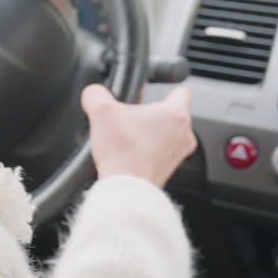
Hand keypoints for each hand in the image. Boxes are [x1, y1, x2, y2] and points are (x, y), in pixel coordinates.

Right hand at [80, 84, 197, 187]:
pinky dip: (148, 151)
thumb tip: (93, 92)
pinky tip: (129, 153)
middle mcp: (184, 133)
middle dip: (150, 115)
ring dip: (150, 134)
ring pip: (166, 134)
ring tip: (128, 138)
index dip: (165, 89)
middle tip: (129, 119)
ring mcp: (179, 153)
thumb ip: (96, 94)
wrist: (126, 187)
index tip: (152, 95)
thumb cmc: (122, 151)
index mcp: (175, 113)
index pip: (181, 91)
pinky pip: (161, 153)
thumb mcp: (101, 111)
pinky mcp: (169, 169)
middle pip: (169, 114)